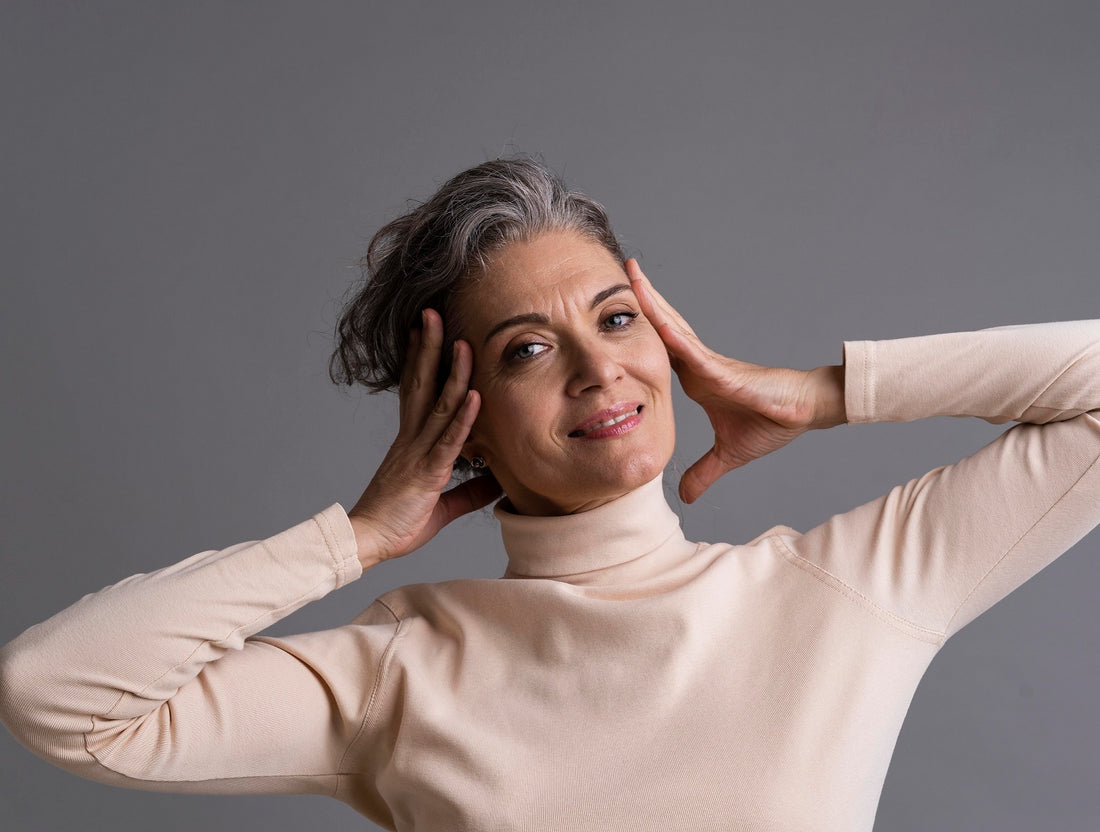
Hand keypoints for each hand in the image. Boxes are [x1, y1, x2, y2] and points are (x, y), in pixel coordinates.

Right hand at [347, 309, 501, 566]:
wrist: (368, 541)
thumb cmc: (398, 523)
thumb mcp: (442, 505)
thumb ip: (469, 492)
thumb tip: (497, 483)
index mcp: (411, 442)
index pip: (415, 391)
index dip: (419, 360)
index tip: (424, 331)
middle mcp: (412, 439)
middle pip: (420, 384)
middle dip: (428, 347)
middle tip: (433, 313)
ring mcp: (419, 453)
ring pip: (438, 404)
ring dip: (452, 373)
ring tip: (462, 342)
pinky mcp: (427, 472)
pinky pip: (449, 441)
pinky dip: (464, 418)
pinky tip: (476, 396)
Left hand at [627, 259, 843, 503]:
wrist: (806, 412)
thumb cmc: (770, 422)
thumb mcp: (728, 454)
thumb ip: (703, 472)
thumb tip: (686, 497)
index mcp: (694, 377)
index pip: (655, 349)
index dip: (633, 330)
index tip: (606, 312)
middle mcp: (699, 365)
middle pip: (662, 327)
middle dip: (640, 299)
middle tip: (618, 271)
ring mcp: (713, 366)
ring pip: (675, 332)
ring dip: (654, 307)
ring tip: (632, 281)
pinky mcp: (730, 376)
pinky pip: (699, 357)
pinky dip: (679, 342)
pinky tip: (662, 326)